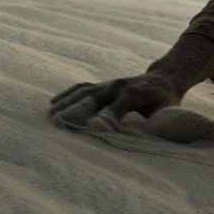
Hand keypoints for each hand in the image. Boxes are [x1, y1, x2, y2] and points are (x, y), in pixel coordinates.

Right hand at [49, 73, 181, 130]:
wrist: (164, 79)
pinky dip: (67, 95)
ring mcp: (107, 83)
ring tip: (49, 117)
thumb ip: (151, 122)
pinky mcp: (102, 84)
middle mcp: (117, 86)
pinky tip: (53, 103)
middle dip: (74, 111)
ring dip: (65, 103)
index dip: (102, 120)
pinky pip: (81, 88)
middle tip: (56, 124)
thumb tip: (136, 135)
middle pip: (91, 99)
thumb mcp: (165, 111)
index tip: (89, 131)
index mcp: (133, 93)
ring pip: (82, 93)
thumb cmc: (165, 101)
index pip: (113, 109)